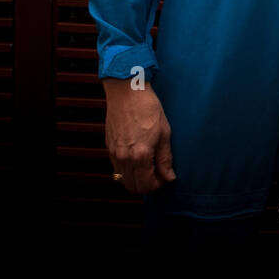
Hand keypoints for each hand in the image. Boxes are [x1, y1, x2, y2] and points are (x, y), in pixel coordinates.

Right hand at [103, 77, 175, 193]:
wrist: (127, 92)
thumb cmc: (148, 108)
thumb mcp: (164, 133)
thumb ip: (165, 159)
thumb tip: (169, 177)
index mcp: (140, 155)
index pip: (146, 185)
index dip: (158, 185)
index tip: (165, 178)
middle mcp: (124, 157)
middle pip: (133, 187)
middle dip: (146, 185)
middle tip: (158, 175)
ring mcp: (114, 153)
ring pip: (123, 179)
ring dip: (136, 178)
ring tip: (148, 166)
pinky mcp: (108, 146)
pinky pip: (116, 167)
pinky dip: (127, 169)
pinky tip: (137, 157)